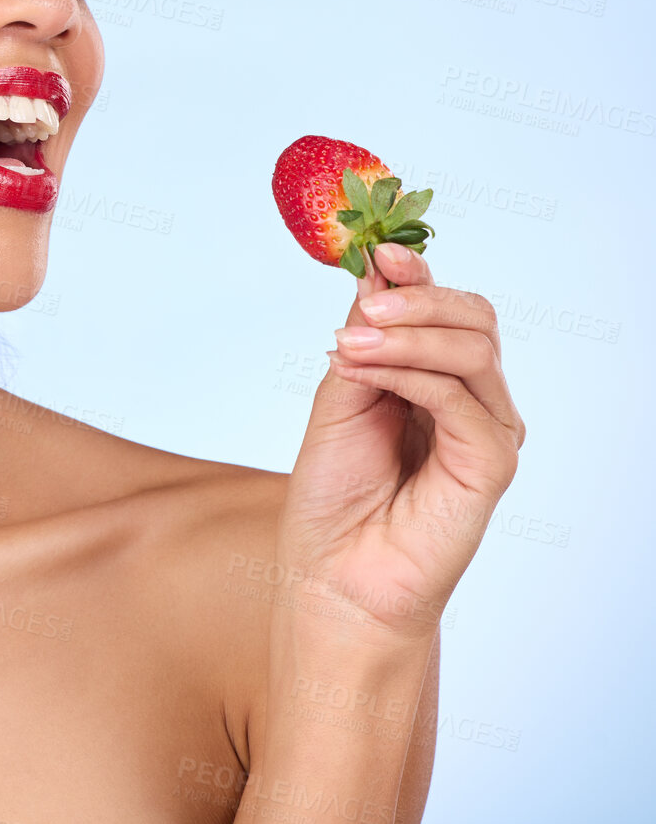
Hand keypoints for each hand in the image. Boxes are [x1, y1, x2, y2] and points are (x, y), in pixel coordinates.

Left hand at [275, 241, 526, 644]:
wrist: (332, 574)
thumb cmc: (334, 495)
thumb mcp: (338, 395)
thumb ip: (363, 338)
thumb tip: (374, 274)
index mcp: (434, 379)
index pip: (445, 308)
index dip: (417, 274)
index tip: (380, 248)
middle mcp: (470, 400)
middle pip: (473, 318)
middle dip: (418, 298)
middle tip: (365, 303)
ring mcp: (486, 430)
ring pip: (471, 349)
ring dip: (404, 335)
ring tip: (347, 345)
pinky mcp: (491, 463)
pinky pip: (460, 398)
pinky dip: (408, 374)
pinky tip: (361, 372)